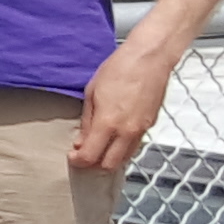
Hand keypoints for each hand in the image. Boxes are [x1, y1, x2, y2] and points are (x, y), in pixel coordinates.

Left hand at [72, 34, 181, 171]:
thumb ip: (87, 121)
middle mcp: (126, 131)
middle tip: (85, 155)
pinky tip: (115, 138)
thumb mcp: (92, 92)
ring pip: (125, 158)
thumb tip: (82, 142)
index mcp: (108, 123)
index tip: (73, 156)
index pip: (91, 156)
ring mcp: (141, 130)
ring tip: (100, 147)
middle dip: (95, 165)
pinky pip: (135, 145)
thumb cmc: (119, 69)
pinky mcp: (151, 125)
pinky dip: (123, 148)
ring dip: (111, 158)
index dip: (79, 161)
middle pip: (110, 165)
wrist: (150, 58)